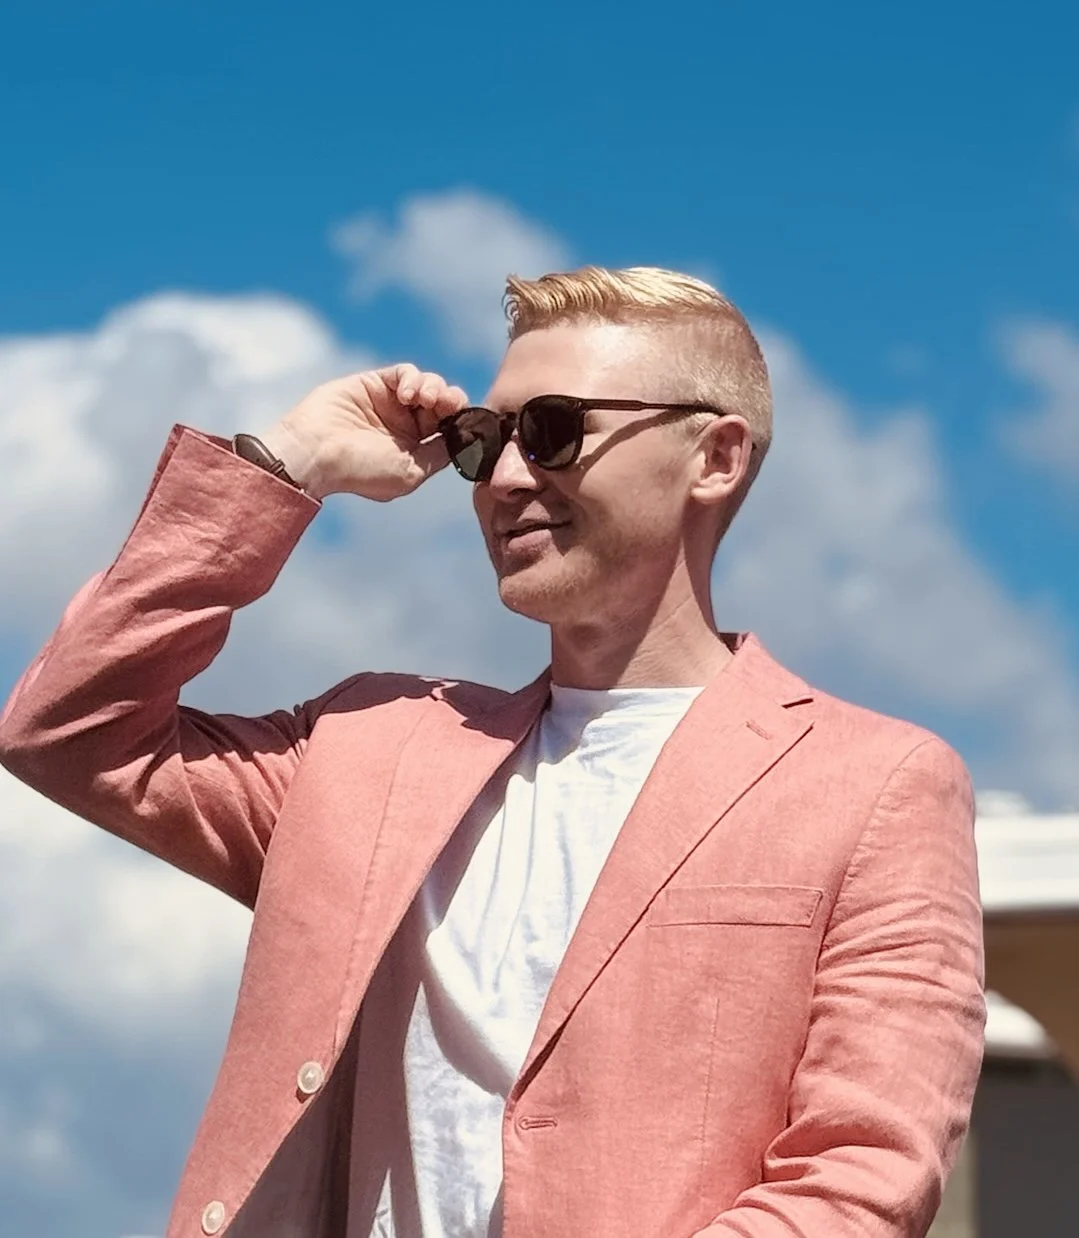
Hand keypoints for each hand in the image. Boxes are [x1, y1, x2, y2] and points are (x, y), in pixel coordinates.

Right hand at [259, 365, 468, 500]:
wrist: (316, 453)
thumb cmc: (360, 470)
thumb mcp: (410, 471)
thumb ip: (439, 454)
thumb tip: (464, 440)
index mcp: (415, 450)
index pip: (449, 429)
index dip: (461, 420)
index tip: (465, 420)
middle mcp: (404, 426)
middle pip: (443, 404)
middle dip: (451, 400)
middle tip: (447, 404)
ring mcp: (389, 403)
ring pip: (428, 385)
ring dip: (435, 388)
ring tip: (424, 399)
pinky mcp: (375, 383)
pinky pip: (405, 373)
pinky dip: (413, 378)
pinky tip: (407, 395)